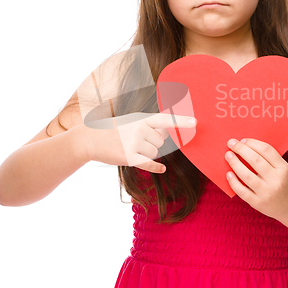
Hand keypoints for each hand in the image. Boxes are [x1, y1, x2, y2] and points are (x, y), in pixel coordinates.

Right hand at [82, 113, 196, 173]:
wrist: (91, 139)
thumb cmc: (114, 129)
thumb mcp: (131, 121)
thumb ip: (149, 125)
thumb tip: (167, 134)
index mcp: (142, 119)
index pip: (165, 119)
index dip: (181, 121)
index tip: (195, 122)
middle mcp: (140, 130)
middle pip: (162, 141)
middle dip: (155, 142)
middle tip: (139, 140)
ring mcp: (134, 144)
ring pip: (156, 152)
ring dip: (148, 153)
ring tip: (132, 147)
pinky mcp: (130, 158)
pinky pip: (149, 164)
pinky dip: (156, 167)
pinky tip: (163, 169)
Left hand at [224, 138, 287, 222]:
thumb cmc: (285, 183)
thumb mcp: (284, 169)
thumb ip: (269, 159)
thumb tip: (245, 146)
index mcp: (284, 169)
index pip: (266, 150)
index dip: (253, 143)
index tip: (243, 140)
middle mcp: (276, 181)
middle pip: (255, 160)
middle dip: (240, 149)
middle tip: (231, 143)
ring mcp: (267, 193)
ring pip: (246, 175)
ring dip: (234, 163)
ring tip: (228, 155)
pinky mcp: (258, 203)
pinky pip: (242, 191)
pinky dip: (233, 182)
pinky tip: (229, 174)